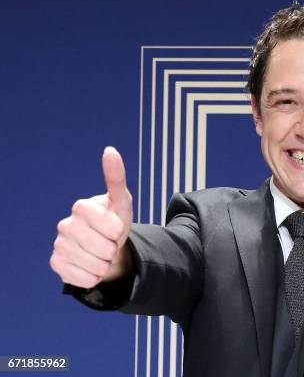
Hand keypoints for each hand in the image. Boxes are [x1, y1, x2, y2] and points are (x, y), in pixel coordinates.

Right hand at [50, 147, 133, 288]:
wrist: (106, 247)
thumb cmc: (115, 222)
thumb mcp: (121, 202)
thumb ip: (116, 178)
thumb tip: (110, 150)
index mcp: (81, 207)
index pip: (109, 225)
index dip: (118, 230)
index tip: (118, 228)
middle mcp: (65, 225)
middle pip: (102, 247)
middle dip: (113, 248)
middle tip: (110, 243)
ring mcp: (59, 245)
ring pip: (94, 264)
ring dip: (105, 264)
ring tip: (102, 254)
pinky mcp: (57, 264)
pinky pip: (82, 278)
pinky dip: (93, 276)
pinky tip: (92, 266)